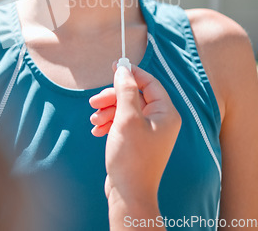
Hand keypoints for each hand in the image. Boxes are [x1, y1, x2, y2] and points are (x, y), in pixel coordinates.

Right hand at [89, 65, 180, 222]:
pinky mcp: (138, 141)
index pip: (149, 82)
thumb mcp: (127, 118)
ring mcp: (149, 132)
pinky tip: (97, 131)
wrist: (129, 194)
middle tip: (94, 102)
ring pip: (126, 109)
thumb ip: (125, 90)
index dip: (131, 73)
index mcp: (166, 113)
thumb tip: (123, 68)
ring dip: (108, 111)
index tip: (113, 66)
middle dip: (113, 97)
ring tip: (94, 121)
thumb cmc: (131, 157)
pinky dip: (109, 123)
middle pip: (135, 95)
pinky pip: (123, 123)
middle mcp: (161, 121)